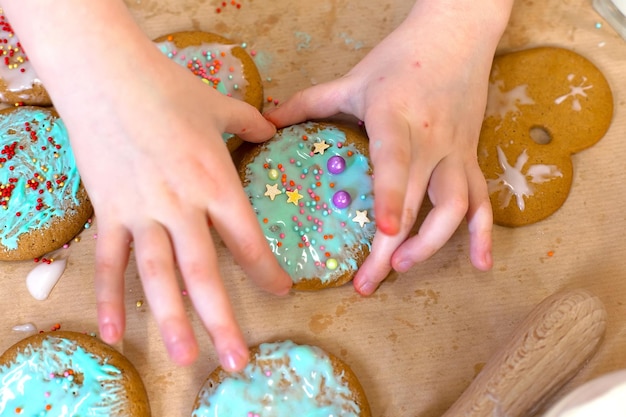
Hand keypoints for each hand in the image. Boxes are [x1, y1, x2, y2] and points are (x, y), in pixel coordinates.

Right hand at [83, 56, 291, 369]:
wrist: (106, 74)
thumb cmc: (168, 88)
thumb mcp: (220, 105)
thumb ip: (252, 123)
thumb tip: (274, 128)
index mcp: (215, 181)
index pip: (247, 239)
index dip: (266, 270)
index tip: (282, 292)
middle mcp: (181, 205)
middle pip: (203, 272)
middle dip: (221, 319)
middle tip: (237, 360)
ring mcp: (141, 212)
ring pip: (157, 276)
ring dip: (170, 319)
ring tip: (183, 358)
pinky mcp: (109, 212)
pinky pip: (109, 261)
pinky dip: (110, 297)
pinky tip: (114, 332)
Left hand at [266, 1, 511, 293]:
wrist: (457, 34)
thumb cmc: (401, 57)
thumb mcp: (353, 78)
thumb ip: (309, 102)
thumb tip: (267, 122)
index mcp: (395, 119)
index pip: (394, 162)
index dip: (391, 197)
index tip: (385, 232)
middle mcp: (430, 141)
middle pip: (417, 202)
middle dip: (394, 248)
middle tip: (367, 283)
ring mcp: (455, 152)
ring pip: (456, 206)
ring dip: (433, 244)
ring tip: (403, 267)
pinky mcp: (471, 156)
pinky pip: (483, 199)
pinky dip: (484, 233)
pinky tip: (482, 264)